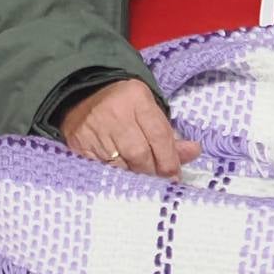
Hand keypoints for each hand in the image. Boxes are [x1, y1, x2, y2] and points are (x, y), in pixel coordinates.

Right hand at [61, 77, 200, 177]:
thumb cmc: (124, 104)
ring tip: (141, 177)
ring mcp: (94, 128)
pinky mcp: (79, 142)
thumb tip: (193, 152)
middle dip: (153, 171)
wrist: (83, 93)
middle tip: (159, 179)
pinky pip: (102, 168)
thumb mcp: (149, 110)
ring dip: (135, 175)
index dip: (170, 160)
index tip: (175, 175)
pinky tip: (121, 174)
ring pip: (120, 164)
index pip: (159, 135)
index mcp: (137, 98)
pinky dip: (115, 175)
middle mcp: (115, 112)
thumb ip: (169, 134)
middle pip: (139, 153)